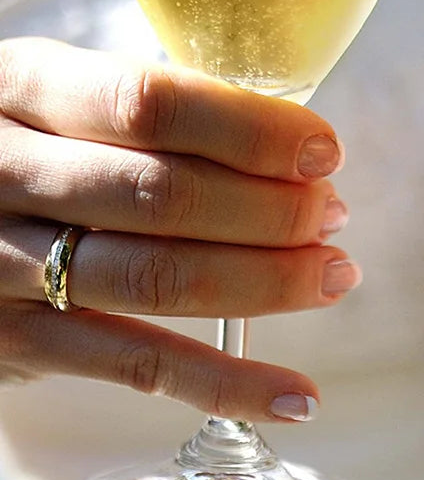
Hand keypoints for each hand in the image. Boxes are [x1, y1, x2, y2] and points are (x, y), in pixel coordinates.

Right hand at [0, 37, 359, 422]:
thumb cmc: (41, 136)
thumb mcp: (71, 93)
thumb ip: (158, 106)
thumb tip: (291, 144)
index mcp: (26, 84)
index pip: (151, 104)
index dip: (250, 132)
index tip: (322, 152)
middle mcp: (2, 170)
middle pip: (163, 195)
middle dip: (271, 209)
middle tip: (333, 213)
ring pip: (156, 279)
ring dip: (266, 282)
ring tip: (334, 273)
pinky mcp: (15, 342)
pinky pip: (134, 367)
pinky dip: (225, 384)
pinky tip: (296, 395)